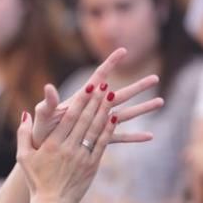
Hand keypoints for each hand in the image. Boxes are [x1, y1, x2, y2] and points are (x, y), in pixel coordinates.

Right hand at [17, 84, 115, 202]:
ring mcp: (82, 157)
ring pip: (96, 129)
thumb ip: (23, 134)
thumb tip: (25, 114)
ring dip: (104, 111)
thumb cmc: (35, 180)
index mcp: (52, 145)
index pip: (69, 117)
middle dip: (95, 101)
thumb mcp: (23, 156)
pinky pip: (102, 144)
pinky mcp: (92, 166)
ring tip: (112, 95)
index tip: (89, 86)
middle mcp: (69, 149)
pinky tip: (114, 117)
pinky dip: (109, 130)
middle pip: (85, 120)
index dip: (81, 100)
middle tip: (104, 85)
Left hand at [31, 48, 163, 148]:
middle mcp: (93, 110)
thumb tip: (48, 87)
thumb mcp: (43, 116)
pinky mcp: (98, 141)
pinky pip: (119, 138)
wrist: (42, 152)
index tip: (122, 51)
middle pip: (119, 95)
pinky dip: (134, 137)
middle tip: (156, 78)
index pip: (98, 78)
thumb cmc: (41, 132)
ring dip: (143, 108)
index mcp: (80, 100)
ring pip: (124, 115)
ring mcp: (97, 125)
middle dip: (137, 87)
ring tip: (160, 101)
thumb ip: (47, 103)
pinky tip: (150, 136)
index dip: (109, 64)